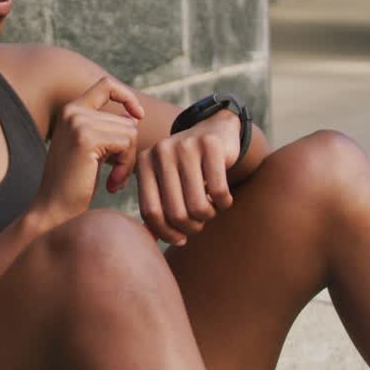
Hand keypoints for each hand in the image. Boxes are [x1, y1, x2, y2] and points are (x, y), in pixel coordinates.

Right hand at [29, 76, 144, 226]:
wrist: (53, 211)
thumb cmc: (73, 185)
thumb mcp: (90, 150)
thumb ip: (107, 129)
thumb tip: (134, 116)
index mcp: (70, 110)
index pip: (106, 84)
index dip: (127, 96)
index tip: (139, 115)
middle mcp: (72, 111)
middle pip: (126, 120)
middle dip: (129, 150)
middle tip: (117, 176)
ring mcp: (78, 123)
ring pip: (130, 133)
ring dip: (128, 161)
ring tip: (114, 181)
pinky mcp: (86, 138)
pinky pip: (126, 145)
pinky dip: (125, 167)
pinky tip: (112, 184)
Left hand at [135, 110, 240, 246]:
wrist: (214, 130)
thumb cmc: (187, 167)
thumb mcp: (166, 180)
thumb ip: (157, 206)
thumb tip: (151, 239)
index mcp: (145, 162)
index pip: (150, 211)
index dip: (166, 233)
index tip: (180, 240)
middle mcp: (161, 151)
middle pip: (176, 212)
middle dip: (191, 227)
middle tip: (198, 223)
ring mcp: (186, 146)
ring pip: (198, 206)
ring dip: (208, 216)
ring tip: (210, 209)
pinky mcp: (211, 145)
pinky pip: (219, 192)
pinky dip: (224, 203)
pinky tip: (223, 199)